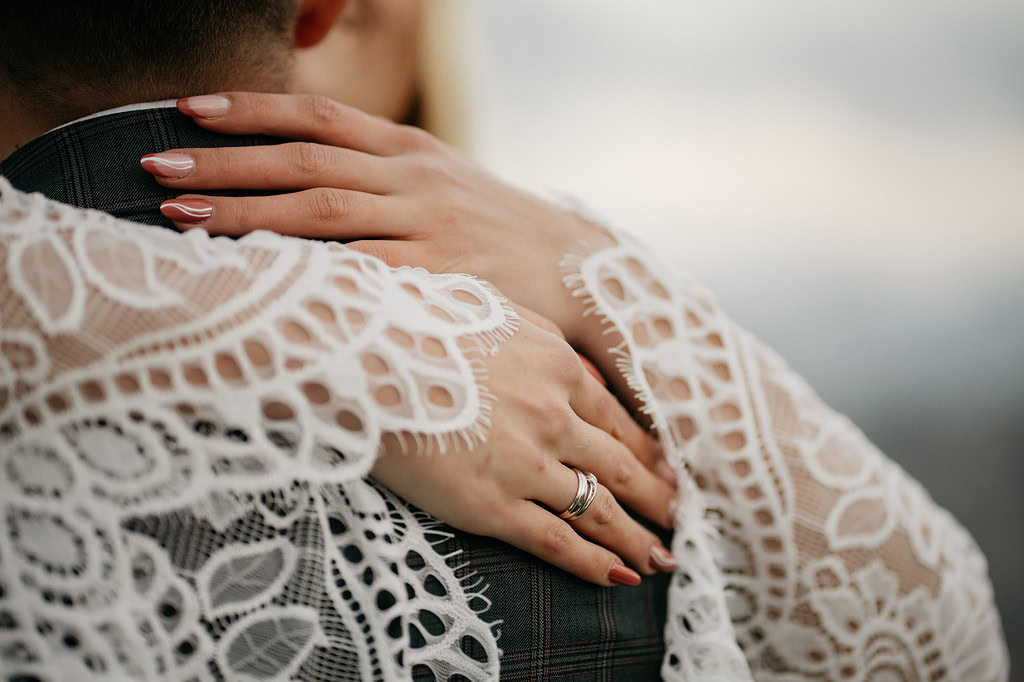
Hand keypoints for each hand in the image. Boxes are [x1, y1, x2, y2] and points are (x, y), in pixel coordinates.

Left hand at [142, 92, 608, 346]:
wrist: (581, 268)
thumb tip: (307, 176)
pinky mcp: (445, 274)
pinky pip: (364, 269)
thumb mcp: (446, 181)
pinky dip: (308, 270)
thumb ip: (383, 173)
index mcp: (413, 149)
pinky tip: (260, 277)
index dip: (252, 109)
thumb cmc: (501, 230)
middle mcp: (415, 177)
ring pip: (323, 211)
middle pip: (305, 161)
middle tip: (156, 167)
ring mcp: (430, 224)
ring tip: (179, 217)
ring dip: (246, 213)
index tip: (188, 109)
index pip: (320, 115)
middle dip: (225, 163)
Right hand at [370, 303, 677, 585]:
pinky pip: (556, 541)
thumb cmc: (411, 319)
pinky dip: (593, 563)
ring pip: (599, 508)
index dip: (646, 449)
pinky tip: (618, 578)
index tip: (668, 470)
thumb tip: (551, 359)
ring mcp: (528, 461)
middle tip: (681, 516)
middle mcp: (554, 415)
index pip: (617, 416)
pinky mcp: (492, 503)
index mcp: (555, 364)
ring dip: (635, 537)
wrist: (362, 348)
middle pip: (620, 465)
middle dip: (656, 496)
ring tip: (661, 557)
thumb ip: (529, 340)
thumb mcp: (488, 308)